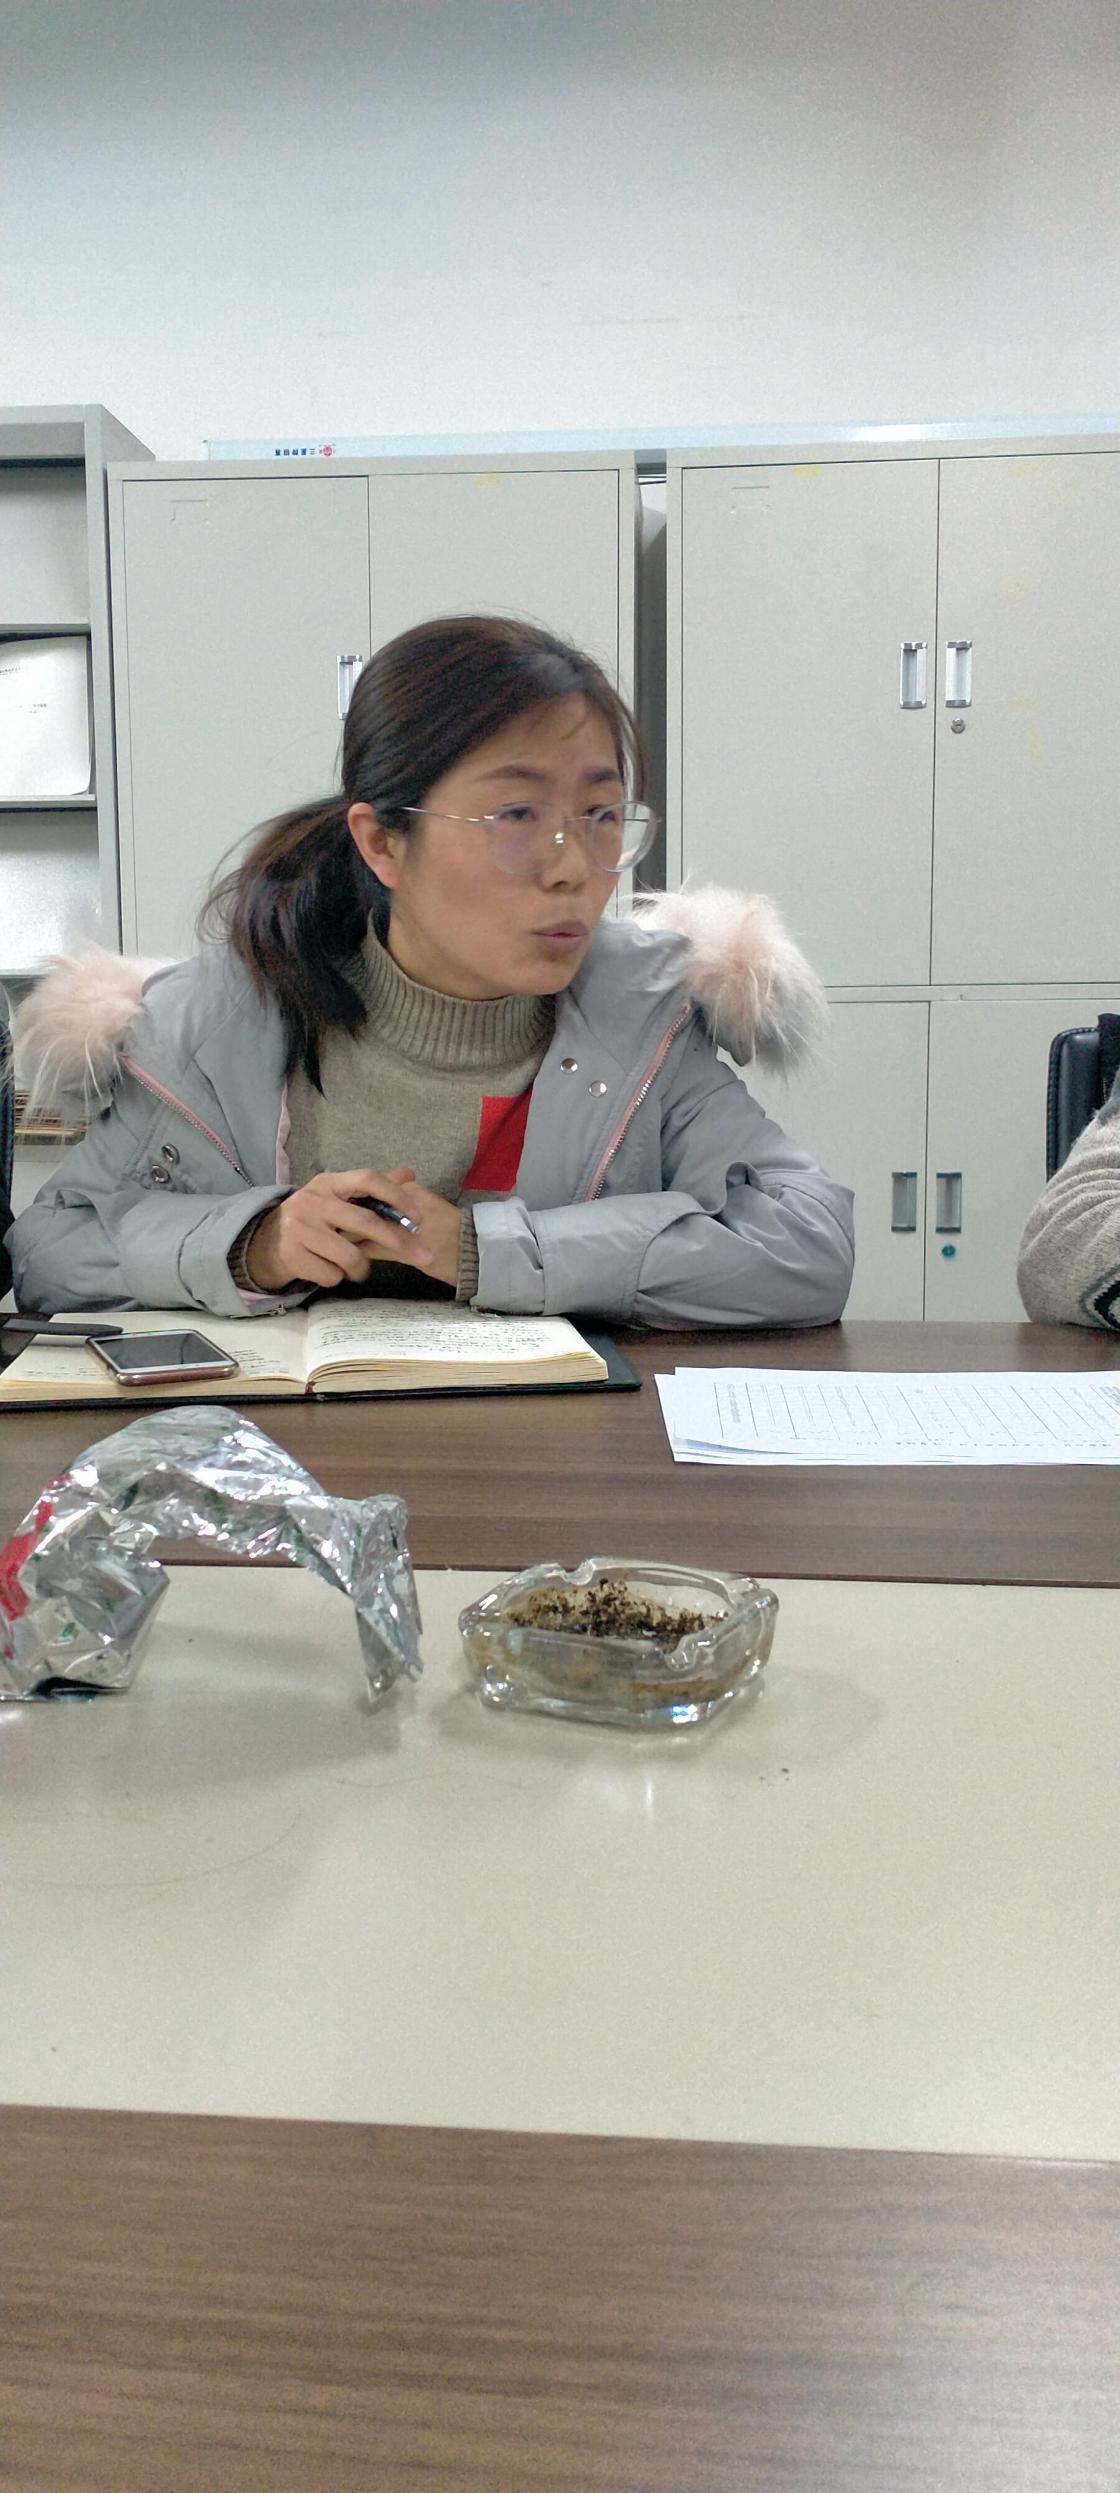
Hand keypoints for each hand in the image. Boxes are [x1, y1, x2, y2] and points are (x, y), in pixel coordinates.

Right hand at [244, 1168, 461, 1292]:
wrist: (265, 1242)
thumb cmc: (313, 1220)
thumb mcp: (338, 1198)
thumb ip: (373, 1189)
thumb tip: (409, 1174)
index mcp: (329, 1183)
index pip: (367, 1179)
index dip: (396, 1196)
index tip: (418, 1217)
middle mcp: (313, 1201)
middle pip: (365, 1221)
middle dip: (398, 1240)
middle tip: (422, 1255)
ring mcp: (300, 1229)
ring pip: (350, 1255)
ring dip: (361, 1268)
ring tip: (357, 1269)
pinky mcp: (292, 1255)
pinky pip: (331, 1275)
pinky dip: (337, 1278)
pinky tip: (330, 1270)